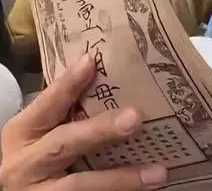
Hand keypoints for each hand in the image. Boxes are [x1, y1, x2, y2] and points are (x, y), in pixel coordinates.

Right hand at [0, 53, 167, 190]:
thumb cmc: (32, 153)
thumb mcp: (36, 132)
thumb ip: (63, 111)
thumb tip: (106, 78)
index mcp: (23, 132)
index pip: (47, 104)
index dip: (68, 84)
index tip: (91, 62)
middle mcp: (27, 163)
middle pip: (65, 144)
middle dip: (101, 131)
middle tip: (135, 118)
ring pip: (81, 186)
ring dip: (123, 179)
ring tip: (158, 172)